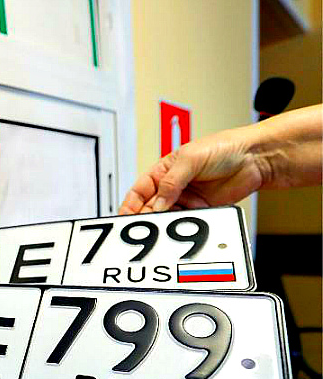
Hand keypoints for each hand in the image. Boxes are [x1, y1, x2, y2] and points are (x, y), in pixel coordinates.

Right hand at [119, 127, 266, 214]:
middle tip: (142, 227)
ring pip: (167, 217)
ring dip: (163, 224)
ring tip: (160, 228)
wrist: (256, 159)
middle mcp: (173, 187)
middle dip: (145, 217)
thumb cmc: (224, 148)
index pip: (140, 191)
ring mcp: (187, 200)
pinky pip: (186, 222)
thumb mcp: (190, 159)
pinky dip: (180, 228)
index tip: (124, 217)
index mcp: (164, 171)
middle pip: (151, 207)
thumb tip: (156, 204)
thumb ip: (171, 182)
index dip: (130, 204)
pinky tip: (178, 229)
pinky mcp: (203, 211)